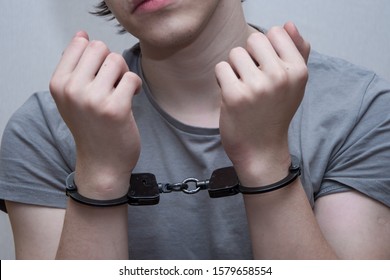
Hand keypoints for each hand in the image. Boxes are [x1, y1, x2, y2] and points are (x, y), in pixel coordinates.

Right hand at [50, 31, 141, 198]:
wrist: (103, 163)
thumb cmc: (92, 128)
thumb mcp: (71, 97)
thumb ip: (74, 66)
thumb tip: (82, 35)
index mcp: (58, 83)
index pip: (81, 43)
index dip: (97, 57)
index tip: (99, 75)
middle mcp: (72, 89)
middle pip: (100, 48)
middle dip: (111, 63)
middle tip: (113, 83)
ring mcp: (93, 99)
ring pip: (117, 60)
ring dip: (123, 75)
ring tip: (121, 91)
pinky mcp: (116, 108)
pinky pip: (132, 78)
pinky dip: (136, 86)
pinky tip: (132, 98)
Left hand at [215, 22, 309, 185]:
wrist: (261, 150)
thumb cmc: (275, 114)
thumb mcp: (294, 84)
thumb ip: (297, 52)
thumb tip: (288, 24)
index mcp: (298, 71)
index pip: (275, 32)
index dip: (266, 50)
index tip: (267, 70)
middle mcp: (280, 76)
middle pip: (253, 40)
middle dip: (249, 57)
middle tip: (253, 81)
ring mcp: (257, 86)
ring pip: (235, 53)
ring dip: (234, 69)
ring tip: (243, 89)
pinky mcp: (234, 95)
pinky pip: (221, 68)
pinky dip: (223, 81)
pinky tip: (232, 96)